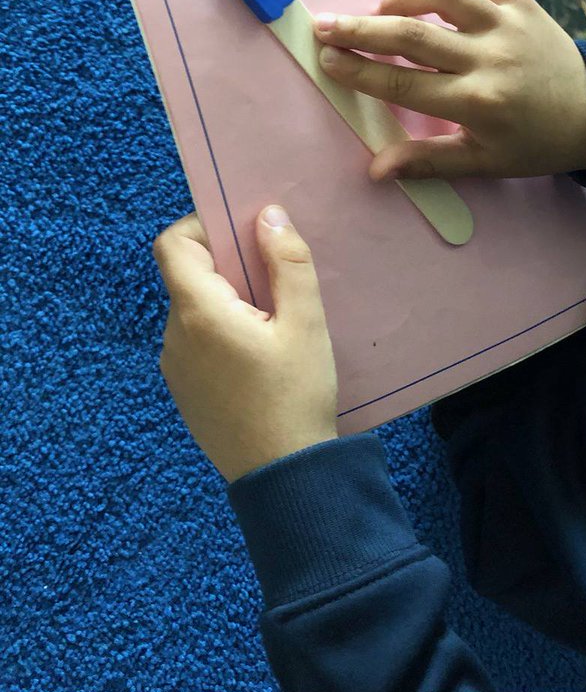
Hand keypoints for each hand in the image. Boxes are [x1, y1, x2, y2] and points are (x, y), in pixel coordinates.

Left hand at [154, 206, 337, 482]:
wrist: (284, 478)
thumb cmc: (297, 396)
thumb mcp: (306, 323)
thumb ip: (288, 262)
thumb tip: (268, 213)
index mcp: (198, 312)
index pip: (172, 244)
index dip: (203, 226)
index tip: (245, 233)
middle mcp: (174, 336)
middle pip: (187, 275)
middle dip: (227, 264)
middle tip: (274, 276)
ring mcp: (175, 367)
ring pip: (194, 309)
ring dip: (227, 299)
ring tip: (274, 318)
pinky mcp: (185, 391)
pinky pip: (196, 341)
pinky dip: (222, 331)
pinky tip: (261, 353)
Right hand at [314, 0, 585, 180]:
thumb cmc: (534, 142)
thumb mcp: (483, 162)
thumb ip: (427, 162)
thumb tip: (375, 168)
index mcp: (477, 103)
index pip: (403, 84)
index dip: (359, 71)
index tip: (326, 59)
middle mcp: (489, 58)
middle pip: (412, 35)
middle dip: (361, 29)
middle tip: (324, 24)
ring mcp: (507, 23)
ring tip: (380, 9)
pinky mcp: (522, 1)